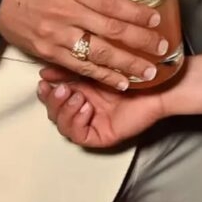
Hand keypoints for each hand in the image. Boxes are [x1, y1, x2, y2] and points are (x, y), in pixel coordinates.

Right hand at [0, 0, 169, 90]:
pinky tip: (121, 82)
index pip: (112, 4)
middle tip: (162, 48)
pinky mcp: (48, 54)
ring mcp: (57, 37)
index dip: (136, 14)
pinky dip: (102, 76)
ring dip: (126, 65)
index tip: (156, 20)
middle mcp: (67, 15)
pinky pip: (79, 68)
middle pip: (110, 31)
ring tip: (149, 72)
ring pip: (97, 54)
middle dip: (140, 42)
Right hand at [38, 71, 165, 147]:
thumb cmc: (134, 71)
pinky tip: (86, 108)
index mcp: (82, 91)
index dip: (46, 90)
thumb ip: (74, 68)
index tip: (43, 79)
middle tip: (60, 89)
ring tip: (78, 96)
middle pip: (55, 112)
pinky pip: (78, 135)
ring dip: (65, 110)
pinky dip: (77, 121)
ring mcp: (92, 123)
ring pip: (63, 124)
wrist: (157, 82)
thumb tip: (45, 71)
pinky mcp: (101, 135)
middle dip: (54, 100)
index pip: (55, 95)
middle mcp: (84, 108)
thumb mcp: (99, 66)